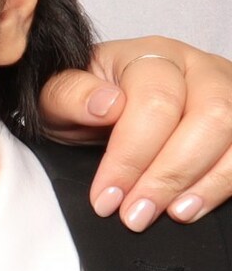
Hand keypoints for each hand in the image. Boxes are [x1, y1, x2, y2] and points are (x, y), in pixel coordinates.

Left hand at [35, 36, 231, 226]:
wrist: (100, 108)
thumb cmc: (82, 103)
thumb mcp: (55, 98)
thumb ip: (69, 95)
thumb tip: (105, 105)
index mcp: (150, 56)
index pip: (156, 101)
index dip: (132, 155)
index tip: (106, 197)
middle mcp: (198, 68)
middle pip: (210, 117)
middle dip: (171, 174)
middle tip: (136, 214)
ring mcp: (228, 91)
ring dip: (207, 182)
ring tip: (171, 214)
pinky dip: (225, 183)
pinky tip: (194, 205)